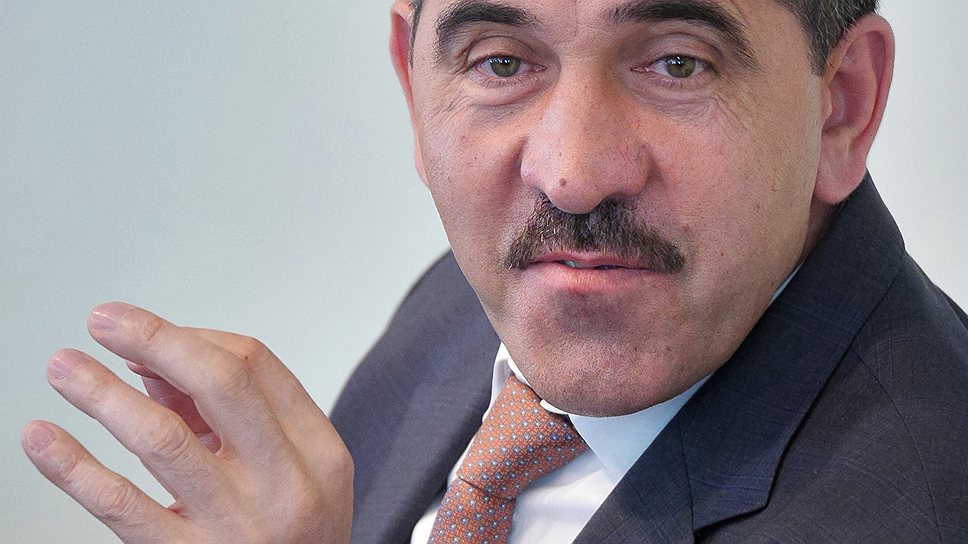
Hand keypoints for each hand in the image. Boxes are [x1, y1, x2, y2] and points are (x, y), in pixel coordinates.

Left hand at [21, 303, 352, 542]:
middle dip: (156, 339)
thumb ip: (232, 419)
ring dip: (103, 394)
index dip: (192, 338)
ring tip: (64, 368)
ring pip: (163, 438)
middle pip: (222, 383)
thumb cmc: (292, 539)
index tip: (145, 335)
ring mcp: (237, 524)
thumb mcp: (291, 475)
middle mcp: (284, 482)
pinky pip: (122, 507)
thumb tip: (152, 364)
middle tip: (104, 322)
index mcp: (317, 450)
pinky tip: (43, 440)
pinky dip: (74, 468)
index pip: (255, 365)